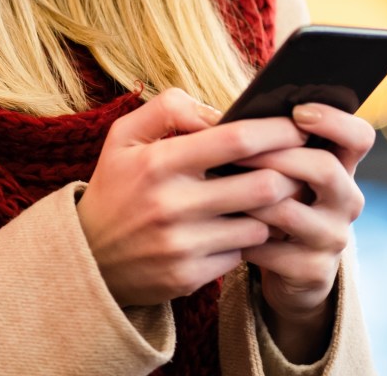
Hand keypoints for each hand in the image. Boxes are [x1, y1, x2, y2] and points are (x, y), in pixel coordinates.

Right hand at [77, 88, 309, 307]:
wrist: (86, 258)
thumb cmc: (116, 187)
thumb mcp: (125, 137)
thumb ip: (170, 109)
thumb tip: (220, 111)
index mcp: (158, 163)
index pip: (235, 140)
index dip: (277, 131)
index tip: (299, 127)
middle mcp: (170, 206)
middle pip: (262, 186)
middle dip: (290, 173)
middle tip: (299, 165)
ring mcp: (180, 245)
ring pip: (259, 224)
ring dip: (272, 210)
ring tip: (274, 197)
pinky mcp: (187, 277)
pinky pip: (241, 254)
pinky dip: (247, 240)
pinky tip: (243, 228)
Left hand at [236, 103, 374, 361]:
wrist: (290, 272)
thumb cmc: (279, 205)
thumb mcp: (284, 174)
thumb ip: (272, 145)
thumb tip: (225, 118)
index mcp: (343, 169)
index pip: (359, 137)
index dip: (334, 121)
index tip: (299, 112)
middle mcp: (346, 201)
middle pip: (325, 169)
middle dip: (278, 157)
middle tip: (239, 152)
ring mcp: (333, 237)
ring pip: (291, 211)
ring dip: (252, 199)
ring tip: (222, 191)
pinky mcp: (313, 270)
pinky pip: (273, 250)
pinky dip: (244, 238)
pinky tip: (225, 230)